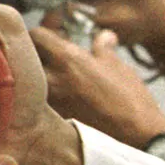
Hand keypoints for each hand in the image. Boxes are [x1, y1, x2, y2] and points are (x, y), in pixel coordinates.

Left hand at [32, 27, 164, 147]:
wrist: (136, 135)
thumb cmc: (130, 98)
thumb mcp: (117, 65)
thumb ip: (103, 47)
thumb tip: (103, 36)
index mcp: (67, 59)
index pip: (37, 34)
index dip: (46, 30)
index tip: (56, 31)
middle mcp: (52, 78)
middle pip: (28, 57)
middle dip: (39, 51)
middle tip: (55, 51)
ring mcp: (50, 100)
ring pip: (33, 79)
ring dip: (42, 72)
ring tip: (61, 73)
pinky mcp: (55, 118)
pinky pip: (43, 99)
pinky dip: (49, 93)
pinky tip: (67, 94)